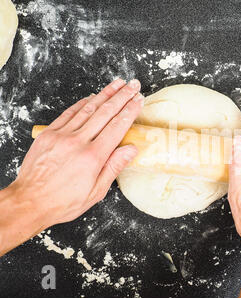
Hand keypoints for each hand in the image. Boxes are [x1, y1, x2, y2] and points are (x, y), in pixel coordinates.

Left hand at [8, 78, 143, 227]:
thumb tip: (131, 149)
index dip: (130, 111)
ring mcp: (62, 135)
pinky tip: (92, 96)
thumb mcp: (96, 191)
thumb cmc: (64, 200)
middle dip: (122, 96)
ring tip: (117, 83)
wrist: (30, 201)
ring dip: (105, 94)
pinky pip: (68, 113)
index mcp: (93, 157)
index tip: (139, 100)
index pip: (117, 127)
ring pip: (88, 109)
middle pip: (105, 113)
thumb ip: (114, 167)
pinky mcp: (49, 134)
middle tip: (133, 85)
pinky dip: (82, 103)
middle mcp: (78, 141)